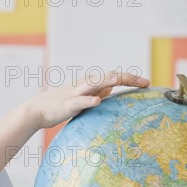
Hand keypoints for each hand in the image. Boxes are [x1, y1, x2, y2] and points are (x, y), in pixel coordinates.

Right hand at [27, 71, 149, 129]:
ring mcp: (76, 93)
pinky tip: (97, 101)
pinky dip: (88, 100)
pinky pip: (79, 101)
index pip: (115, 77)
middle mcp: (86, 83)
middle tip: (146, 82)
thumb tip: (112, 88)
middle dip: (128, 78)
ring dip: (108, 80)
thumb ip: (98, 92)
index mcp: (92, 82)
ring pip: (94, 83)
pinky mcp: (67, 104)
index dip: (132, 79)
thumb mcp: (85, 97)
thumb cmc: (63, 104)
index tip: (148, 84)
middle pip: (109, 76)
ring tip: (121, 79)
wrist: (38, 109)